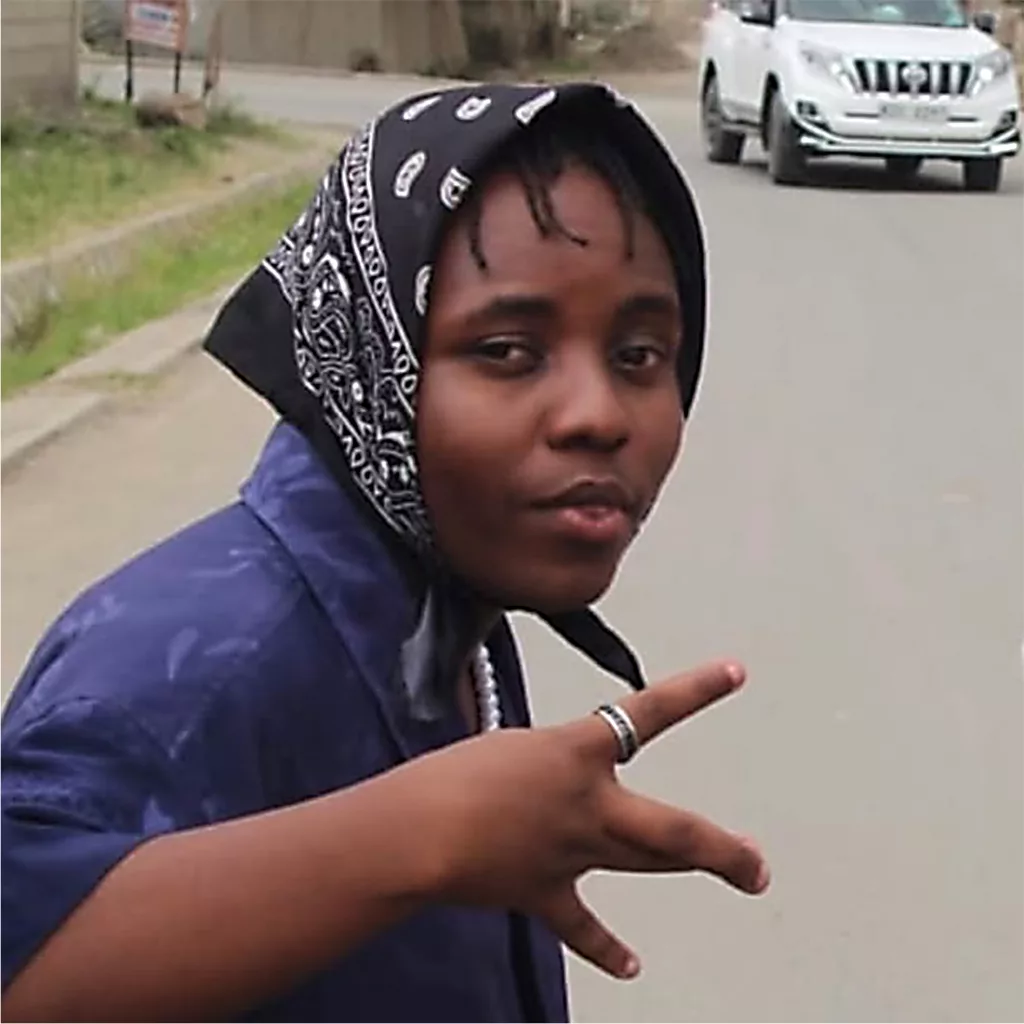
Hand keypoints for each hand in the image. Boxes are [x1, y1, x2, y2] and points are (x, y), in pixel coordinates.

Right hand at [391, 660, 768, 980]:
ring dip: (691, 868)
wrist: (420, 831)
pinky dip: (606, 950)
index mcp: (577, 751)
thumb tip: (556, 786)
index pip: (649, 711)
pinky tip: (631, 966)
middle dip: (723, 849)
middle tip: (758, 863)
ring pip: (647, 863)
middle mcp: (590, 803)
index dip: (696, 690)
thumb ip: (547, 762)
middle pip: (675, 832)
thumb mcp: (509, 746)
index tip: (734, 672)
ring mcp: (573, 852)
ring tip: (739, 874)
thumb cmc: (449, 776)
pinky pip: (583, 928)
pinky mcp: (545, 892)